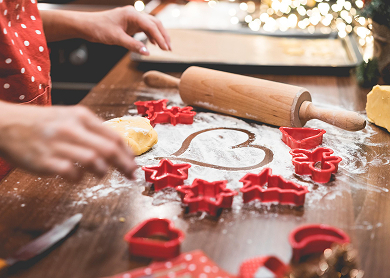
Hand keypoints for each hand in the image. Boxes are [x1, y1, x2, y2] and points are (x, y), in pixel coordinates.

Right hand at [0, 103, 136, 180]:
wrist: (5, 124)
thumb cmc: (41, 123)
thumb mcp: (69, 117)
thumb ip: (92, 130)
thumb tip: (116, 148)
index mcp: (81, 116)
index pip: (114, 136)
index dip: (129, 153)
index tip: (135, 163)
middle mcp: (72, 128)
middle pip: (109, 149)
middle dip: (125, 165)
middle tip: (131, 174)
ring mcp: (58, 144)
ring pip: (93, 160)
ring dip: (102, 171)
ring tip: (101, 173)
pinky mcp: (45, 160)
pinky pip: (71, 173)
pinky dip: (79, 178)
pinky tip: (77, 176)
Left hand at [82, 6, 170, 54]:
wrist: (87, 25)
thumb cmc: (99, 29)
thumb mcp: (116, 39)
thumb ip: (133, 45)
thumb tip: (147, 53)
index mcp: (132, 14)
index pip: (151, 26)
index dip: (160, 38)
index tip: (166, 49)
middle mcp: (134, 14)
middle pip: (155, 23)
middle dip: (163, 35)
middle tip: (169, 48)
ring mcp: (132, 18)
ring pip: (151, 25)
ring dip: (159, 35)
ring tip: (165, 47)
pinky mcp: (130, 23)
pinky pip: (144, 28)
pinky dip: (151, 35)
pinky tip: (154, 43)